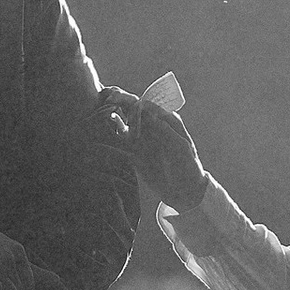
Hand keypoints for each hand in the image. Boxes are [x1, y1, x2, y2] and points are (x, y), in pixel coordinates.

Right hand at [102, 87, 209, 213]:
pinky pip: (121, 141)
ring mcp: (143, 139)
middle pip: (134, 110)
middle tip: (108, 99)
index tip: (121, 101)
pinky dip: (113, 134)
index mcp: (166, 121)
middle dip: (120, 102)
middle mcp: (152, 127)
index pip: (147, 106)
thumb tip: (151, 115)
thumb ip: (166, 130)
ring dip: (114, 115)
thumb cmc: (188, 166)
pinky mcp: (135, 153)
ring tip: (101, 111)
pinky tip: (104, 129)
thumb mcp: (181, 147)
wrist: (184, 190)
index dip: (133, 101)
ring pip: (125, 123)